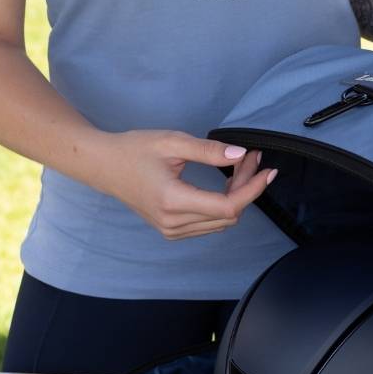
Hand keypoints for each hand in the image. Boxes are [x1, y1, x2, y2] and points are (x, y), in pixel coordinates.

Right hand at [91, 128, 277, 239]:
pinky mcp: (172, 231)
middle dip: (246, 187)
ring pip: (221, 222)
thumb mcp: (172, 143)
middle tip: (250, 158)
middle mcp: (173, 223)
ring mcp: (172, 231)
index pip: (227, 207)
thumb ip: (208, 151)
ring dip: (236, 196)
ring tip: (240, 166)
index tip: (267, 171)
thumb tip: (240, 155)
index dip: (252, 190)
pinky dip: (223, 206)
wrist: (105, 166)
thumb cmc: (134, 150)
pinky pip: (209, 224)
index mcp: (173, 201)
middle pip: (228, 215)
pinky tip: (226, 183)